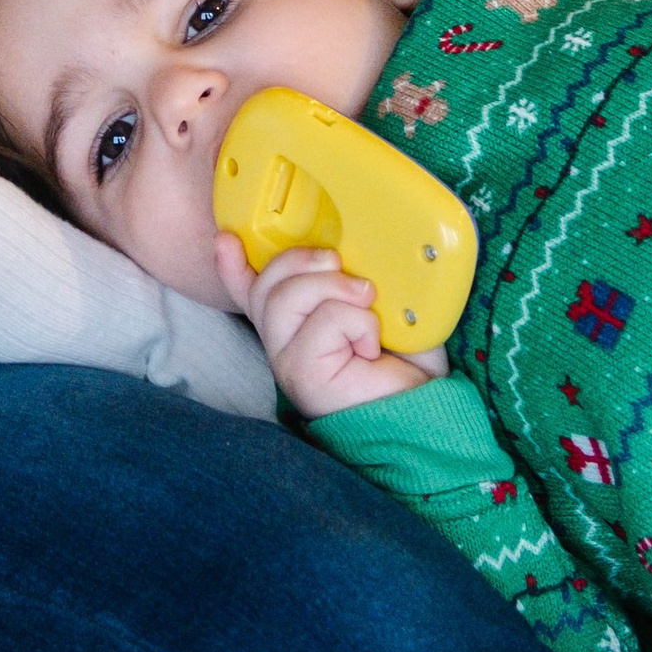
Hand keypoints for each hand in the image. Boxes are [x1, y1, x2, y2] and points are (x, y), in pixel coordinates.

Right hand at [214, 237, 438, 416]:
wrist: (427, 412)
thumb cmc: (406, 364)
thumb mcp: (383, 311)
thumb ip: (358, 280)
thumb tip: (357, 246)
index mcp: (296, 327)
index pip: (249, 294)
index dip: (231, 267)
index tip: (225, 239)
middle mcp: (283, 346)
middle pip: (266, 285)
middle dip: (301, 259)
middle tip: (339, 262)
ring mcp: (289, 363)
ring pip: (285, 297)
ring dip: (333, 286)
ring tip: (366, 298)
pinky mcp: (303, 375)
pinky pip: (325, 320)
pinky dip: (359, 321)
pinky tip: (372, 346)